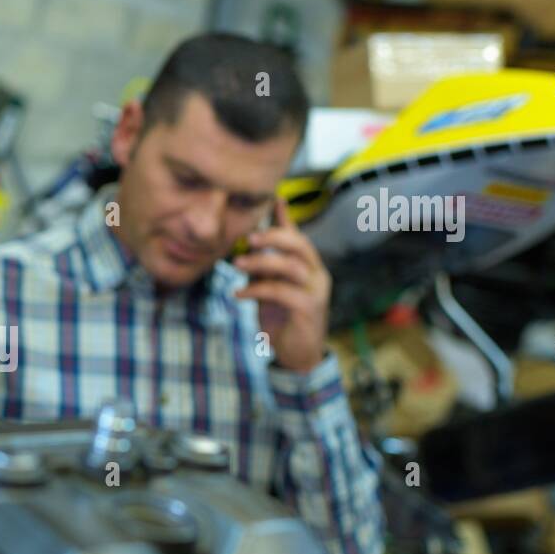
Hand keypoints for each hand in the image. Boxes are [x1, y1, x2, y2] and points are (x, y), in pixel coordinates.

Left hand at [233, 197, 330, 373]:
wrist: (297, 355)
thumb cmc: (282, 319)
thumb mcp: (270, 289)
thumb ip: (264, 269)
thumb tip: (246, 248)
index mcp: (308, 266)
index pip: (297, 237)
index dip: (284, 218)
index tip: (273, 198)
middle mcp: (317, 274)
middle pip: (299, 245)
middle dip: (272, 237)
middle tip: (247, 238)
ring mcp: (316, 291)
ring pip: (291, 266)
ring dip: (261, 263)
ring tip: (237, 265)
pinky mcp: (309, 309)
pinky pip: (282, 292)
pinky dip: (257, 290)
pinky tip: (238, 294)